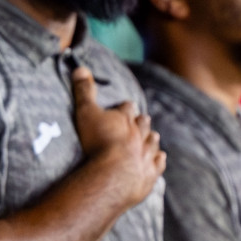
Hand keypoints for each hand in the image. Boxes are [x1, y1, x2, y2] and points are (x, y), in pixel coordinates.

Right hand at [71, 67, 163, 206]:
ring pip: (153, 143)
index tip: (125, 105)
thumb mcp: (85, 112)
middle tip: (142, 119)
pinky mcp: (150, 172)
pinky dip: (159, 160)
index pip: (127, 108)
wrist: (115, 173)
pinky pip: (158, 163)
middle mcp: (140, 134)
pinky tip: (160, 158)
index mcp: (125, 119)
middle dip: (142, 121)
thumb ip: (84, 91)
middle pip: (143, 124)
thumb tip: (80, 67)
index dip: (125, 107)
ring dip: (152, 139)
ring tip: (153, 137)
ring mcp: (147, 153)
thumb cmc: (98, 141)